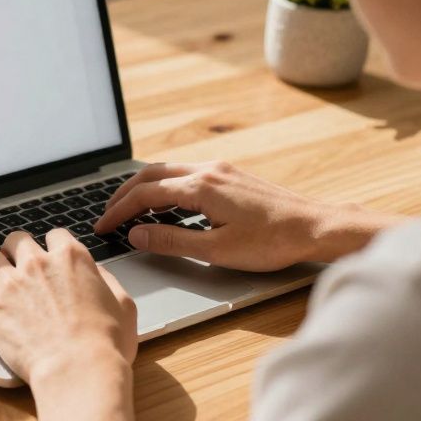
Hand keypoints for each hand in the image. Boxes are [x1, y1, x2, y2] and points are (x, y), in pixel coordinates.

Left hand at [0, 229, 136, 384]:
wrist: (78, 371)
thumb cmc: (105, 345)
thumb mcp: (123, 305)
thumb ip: (106, 280)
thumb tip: (95, 273)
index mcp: (71, 258)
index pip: (55, 236)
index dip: (51, 246)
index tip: (48, 257)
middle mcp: (37, 263)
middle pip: (16, 240)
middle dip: (15, 251)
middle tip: (15, 265)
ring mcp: (11, 285)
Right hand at [93, 161, 396, 270]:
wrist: (317, 226)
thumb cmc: (273, 242)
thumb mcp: (216, 250)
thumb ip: (171, 241)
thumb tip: (136, 235)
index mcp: (200, 187)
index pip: (145, 194)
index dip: (118, 212)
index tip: (103, 228)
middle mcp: (208, 170)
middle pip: (150, 174)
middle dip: (123, 195)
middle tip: (107, 216)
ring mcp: (221, 170)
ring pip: (168, 170)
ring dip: (143, 188)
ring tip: (129, 210)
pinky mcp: (231, 176)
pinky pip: (186, 173)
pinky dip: (165, 186)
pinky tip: (165, 205)